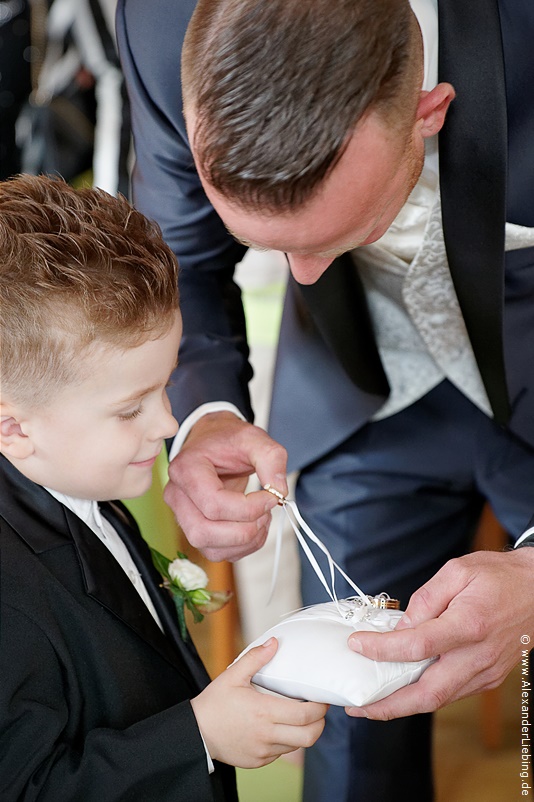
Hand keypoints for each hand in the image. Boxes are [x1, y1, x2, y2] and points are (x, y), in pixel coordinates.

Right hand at [164, 412, 287, 560]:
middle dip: (244, 530)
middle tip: (266, 512)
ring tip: (262, 519)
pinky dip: (242, 547)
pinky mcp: (194, 528)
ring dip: (245, 542)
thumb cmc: (228, 439)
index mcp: (186, 469)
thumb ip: (271, 458)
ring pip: (210, 548)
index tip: (271, 496)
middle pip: (204, 532)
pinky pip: (216, 552)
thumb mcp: (254, 438)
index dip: (248, 508)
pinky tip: (254, 526)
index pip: (213, 503)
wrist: (213, 441)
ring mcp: (182, 515)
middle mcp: (177, 495)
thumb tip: (279, 490)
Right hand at [191, 638, 327, 767]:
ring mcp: (263, 751)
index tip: (322, 699)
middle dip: (320, 724)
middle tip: (319, 711)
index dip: (320, 708)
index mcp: (264, 712)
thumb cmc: (214, 704)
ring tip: (301, 718)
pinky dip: (287, 742)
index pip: (305, 715)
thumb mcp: (232, 676)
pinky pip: (281, 753)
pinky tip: (280, 728)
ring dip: (304, 733)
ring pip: (297, 746)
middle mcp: (266, 735)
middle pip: (309, 736)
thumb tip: (274, 643)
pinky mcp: (258, 761)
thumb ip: (255, 658)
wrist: (196, 733)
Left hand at [345, 548, 533, 719]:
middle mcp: (478, 655)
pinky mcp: (488, 677)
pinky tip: (402, 689)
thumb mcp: (457, 572)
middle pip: (428, 694)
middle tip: (357, 706)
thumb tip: (401, 627)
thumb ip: (425, 600)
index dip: (382, 649)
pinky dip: (424, 696)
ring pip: (439, 700)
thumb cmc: (497, 576)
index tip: (356, 645)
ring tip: (371, 703)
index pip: (417, 646)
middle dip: (388, 706)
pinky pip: (451, 693)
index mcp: (469, 625)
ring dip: (403, 706)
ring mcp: (485, 671)